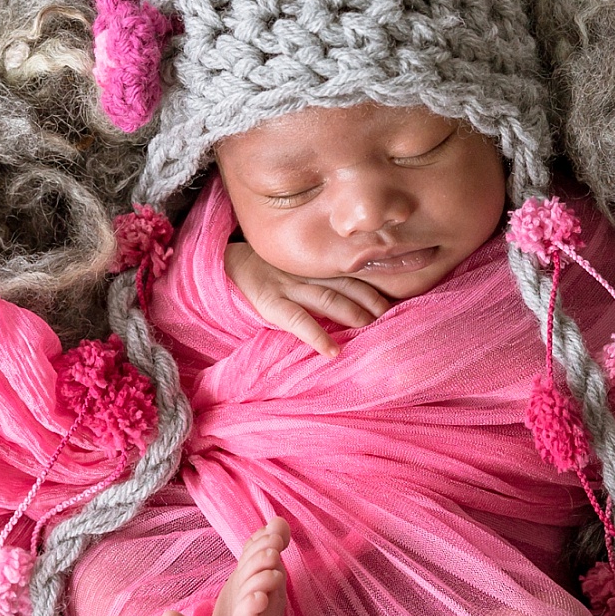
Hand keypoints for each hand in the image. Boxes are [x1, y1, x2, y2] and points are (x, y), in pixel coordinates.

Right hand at [223, 238, 391, 358]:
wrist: (220, 266)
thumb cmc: (259, 271)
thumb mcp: (290, 268)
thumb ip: (317, 278)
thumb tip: (350, 298)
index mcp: (310, 264)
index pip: (349, 271)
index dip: (372, 283)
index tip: (394, 297)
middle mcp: (303, 272)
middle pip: (345, 283)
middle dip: (369, 299)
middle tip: (390, 314)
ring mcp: (287, 286)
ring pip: (328, 298)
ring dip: (351, 313)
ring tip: (370, 327)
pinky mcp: (269, 303)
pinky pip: (297, 320)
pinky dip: (316, 335)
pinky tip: (332, 351)